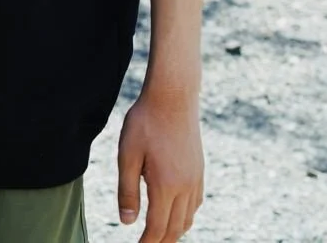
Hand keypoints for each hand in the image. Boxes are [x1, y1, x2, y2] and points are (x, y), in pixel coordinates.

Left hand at [117, 87, 203, 241]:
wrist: (174, 97)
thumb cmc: (145, 123)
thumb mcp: (127, 155)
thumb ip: (127, 190)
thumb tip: (127, 222)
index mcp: (166, 185)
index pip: (157, 227)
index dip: (147, 242)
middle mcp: (185, 187)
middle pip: (175, 228)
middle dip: (161, 241)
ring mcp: (196, 180)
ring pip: (188, 218)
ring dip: (174, 231)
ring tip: (158, 235)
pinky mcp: (199, 171)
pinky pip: (195, 204)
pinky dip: (184, 216)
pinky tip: (174, 213)